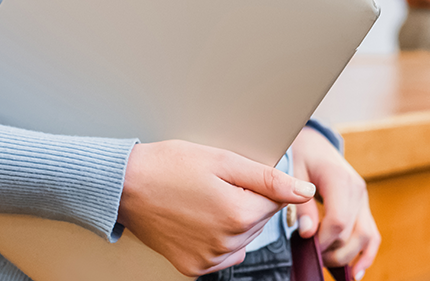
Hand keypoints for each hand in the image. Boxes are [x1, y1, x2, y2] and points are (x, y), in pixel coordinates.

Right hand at [118, 141, 314, 276]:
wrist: (125, 185)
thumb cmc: (170, 166)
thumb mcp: (224, 161)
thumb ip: (269, 178)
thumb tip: (305, 191)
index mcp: (239, 214)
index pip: (277, 201)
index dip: (257, 184)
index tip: (232, 175)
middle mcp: (227, 243)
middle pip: (259, 221)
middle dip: (246, 201)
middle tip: (214, 185)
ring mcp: (209, 259)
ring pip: (243, 238)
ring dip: (233, 221)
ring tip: (203, 201)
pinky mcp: (193, 267)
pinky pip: (223, 255)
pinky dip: (218, 239)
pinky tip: (199, 220)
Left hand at [291, 128, 380, 278]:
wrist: (313, 143)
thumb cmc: (299, 155)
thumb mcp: (293, 173)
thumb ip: (300, 203)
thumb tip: (307, 233)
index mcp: (340, 179)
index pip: (338, 221)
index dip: (322, 240)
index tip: (304, 245)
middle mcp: (357, 190)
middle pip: (351, 233)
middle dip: (330, 250)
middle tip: (309, 254)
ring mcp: (363, 199)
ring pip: (366, 237)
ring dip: (347, 256)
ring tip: (326, 263)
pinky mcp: (363, 207)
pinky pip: (372, 235)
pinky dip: (366, 255)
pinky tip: (355, 271)